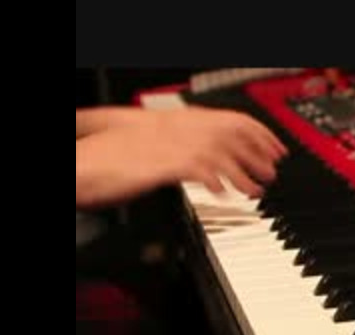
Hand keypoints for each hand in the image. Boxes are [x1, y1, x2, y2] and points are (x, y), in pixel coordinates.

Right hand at [76, 107, 288, 206]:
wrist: (81, 164)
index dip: (258, 134)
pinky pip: (202, 171)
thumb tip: (206, 168)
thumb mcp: (150, 151)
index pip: (231, 120)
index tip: (274, 150)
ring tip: (256, 190)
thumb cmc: (108, 161)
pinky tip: (224, 194)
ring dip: (245, 173)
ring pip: (223, 153)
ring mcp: (172, 144)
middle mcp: (178, 128)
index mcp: (177, 122)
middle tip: (272, 172)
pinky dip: (218, 182)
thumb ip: (178, 153)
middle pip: (233, 134)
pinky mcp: (164, 163)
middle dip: (259, 154)